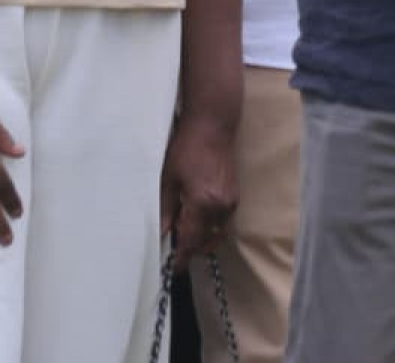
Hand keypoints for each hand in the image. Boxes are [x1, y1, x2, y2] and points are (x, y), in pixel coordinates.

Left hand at [161, 111, 236, 263]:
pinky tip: (193, 215)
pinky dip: (208, 225)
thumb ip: (165, 210)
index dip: (181, 257)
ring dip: (199, 237)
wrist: (213, 126)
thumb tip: (160, 235)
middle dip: (189, 248)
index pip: (191, 241)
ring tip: (181, 228)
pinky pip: (221, 221)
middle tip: (171, 245)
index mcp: (203, 203)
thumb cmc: (187, 148)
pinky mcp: (234, 196)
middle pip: (205, 241)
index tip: (171, 268)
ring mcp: (231, 201)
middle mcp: (221, 206)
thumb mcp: (168, 180)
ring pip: (215, 233)